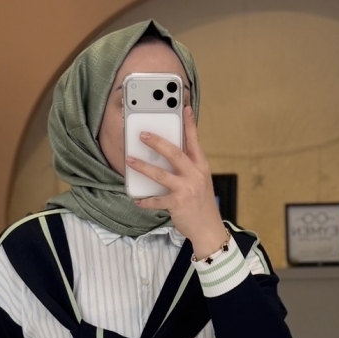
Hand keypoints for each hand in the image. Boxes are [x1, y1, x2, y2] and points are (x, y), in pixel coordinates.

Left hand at [126, 105, 226, 257]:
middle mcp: (195, 175)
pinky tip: (137, 199)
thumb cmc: (201, 204)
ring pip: (161, 174)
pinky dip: (145, 201)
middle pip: (174, 153)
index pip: (195, 142)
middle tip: (142, 134)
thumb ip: (188, 168)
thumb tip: (168, 155)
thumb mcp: (200, 181)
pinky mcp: (177, 204)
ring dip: (143, 167)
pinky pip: (156, 200)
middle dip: (157, 142)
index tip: (184, 108)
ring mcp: (186, 189)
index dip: (189, 125)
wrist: (208, 228)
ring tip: (130, 161)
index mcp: (201, 167)